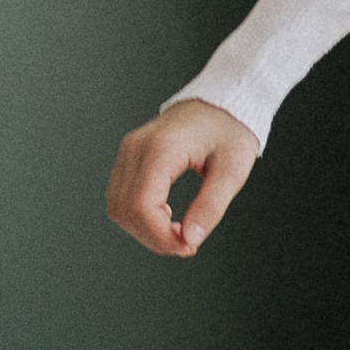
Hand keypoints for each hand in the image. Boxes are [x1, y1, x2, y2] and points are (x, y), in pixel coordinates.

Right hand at [107, 98, 259, 255]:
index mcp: (162, 148)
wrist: (220, 103)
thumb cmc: (229, 130)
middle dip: (153, 237)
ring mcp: (128, 150)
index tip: (188, 246)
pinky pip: (120, 195)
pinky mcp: (129, 156)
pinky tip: (164, 215)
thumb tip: (190, 239)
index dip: (160, 236)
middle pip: (124, 210)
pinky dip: (138, 215)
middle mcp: (137, 147)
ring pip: (117, 206)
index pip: (142, 205)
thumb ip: (211, 206)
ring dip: (143, 229)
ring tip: (177, 230)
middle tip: (186, 243)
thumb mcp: (232, 170)